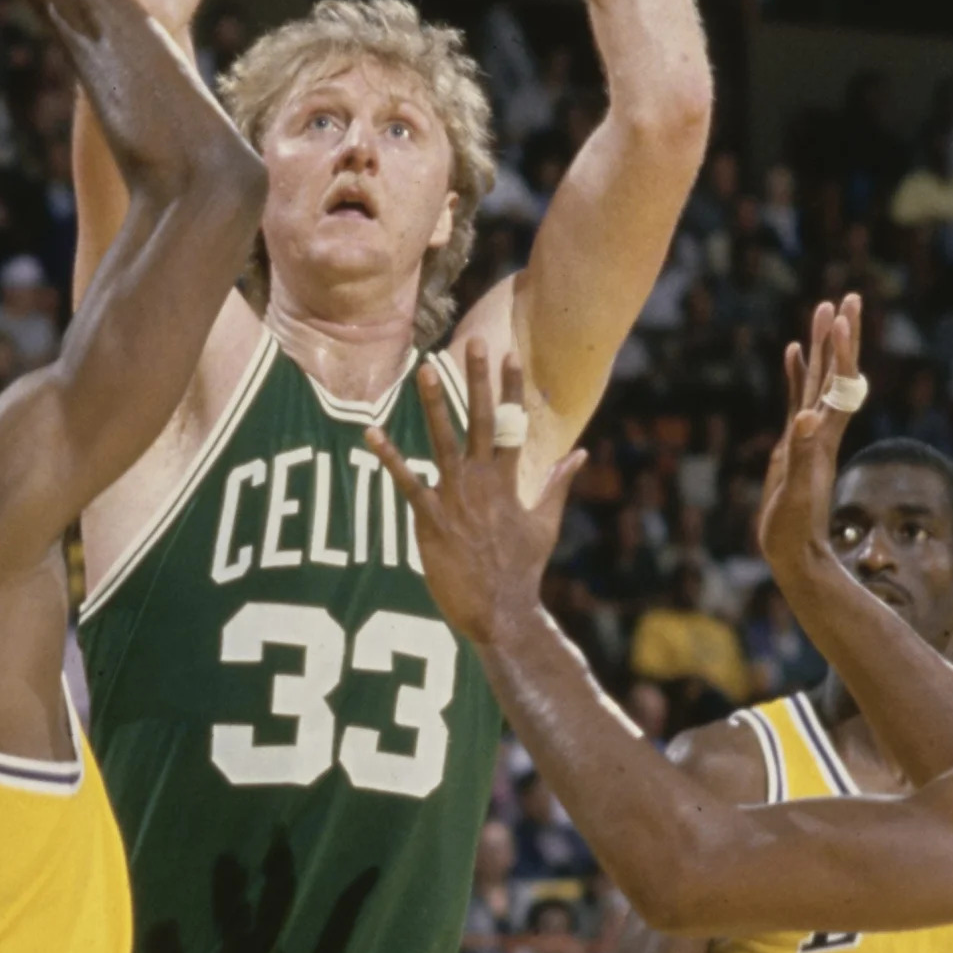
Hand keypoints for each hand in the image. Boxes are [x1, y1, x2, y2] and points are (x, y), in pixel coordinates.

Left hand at [366, 341, 586, 645]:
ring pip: (444, 441)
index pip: (514, 424)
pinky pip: (407, 482)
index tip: (511, 353)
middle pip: (483, 420)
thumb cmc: (522, 569)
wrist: (501, 612)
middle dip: (479, 380)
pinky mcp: (431, 519)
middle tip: (476, 341)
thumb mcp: (546, 523)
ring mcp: (457, 498)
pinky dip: (389, 457)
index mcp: (510, 481)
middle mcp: (484, 482)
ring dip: (435, 404)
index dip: (512, 387)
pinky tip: (371, 433)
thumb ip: (558, 483)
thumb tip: (581, 452)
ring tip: (426, 369)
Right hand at [754, 296, 864, 572]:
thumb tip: (806, 417)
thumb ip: (800, 452)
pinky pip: (798, 396)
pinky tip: (792, 352)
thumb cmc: (794, 527)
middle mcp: (821, 428)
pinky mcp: (795, 442)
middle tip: (846, 297)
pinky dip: (797, 372)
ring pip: (819, 379)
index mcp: (823, 435)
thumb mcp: (796, 490)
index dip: (840, 349)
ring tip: (822, 309)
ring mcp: (809, 433)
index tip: (841, 315)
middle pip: (836, 373)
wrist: (795, 552)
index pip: (837, 383)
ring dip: (822, 346)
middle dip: (840, 335)